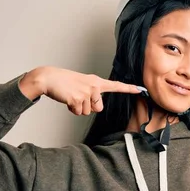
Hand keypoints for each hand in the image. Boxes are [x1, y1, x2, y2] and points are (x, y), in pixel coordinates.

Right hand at [22, 66, 141, 114]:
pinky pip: (78, 112)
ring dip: (78, 108)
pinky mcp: (78, 99)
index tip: (140, 89)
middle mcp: (94, 86)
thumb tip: (96, 107)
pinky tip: (67, 99)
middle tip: (77, 96)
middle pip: (98, 109)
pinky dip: (71, 109)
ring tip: (71, 96)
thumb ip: (92, 93)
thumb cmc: (64, 82)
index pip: (115, 86)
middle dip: (87, 107)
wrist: (49, 78)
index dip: (128, 89)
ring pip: (87, 112)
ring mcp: (86, 92)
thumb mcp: (82, 84)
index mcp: (96, 81)